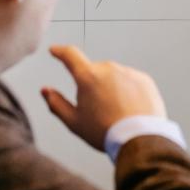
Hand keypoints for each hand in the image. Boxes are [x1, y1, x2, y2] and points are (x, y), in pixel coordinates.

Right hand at [41, 44, 166, 151]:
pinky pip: (130, 81)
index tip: (55, 50)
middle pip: (94, 72)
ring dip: (111, 88)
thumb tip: (45, 90)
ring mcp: (128, 72)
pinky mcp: (144, 79)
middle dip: (92, 85)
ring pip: (113, 77)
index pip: (70, 55)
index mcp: (88, 76)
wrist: (140, 139)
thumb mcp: (74, 122)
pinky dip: (128, 92)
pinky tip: (130, 110)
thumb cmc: (105, 132)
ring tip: (116, 113)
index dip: (61, 52)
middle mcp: (109, 68)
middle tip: (97, 110)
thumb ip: (56, 103)